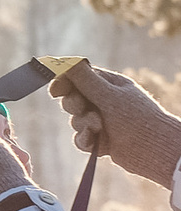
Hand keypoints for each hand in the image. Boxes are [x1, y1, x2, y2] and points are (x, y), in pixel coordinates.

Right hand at [51, 59, 180, 189]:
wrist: (153, 149)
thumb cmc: (136, 118)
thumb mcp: (108, 95)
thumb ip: (84, 80)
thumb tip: (66, 62)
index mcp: (109, 85)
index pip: (79, 77)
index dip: (65, 83)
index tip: (56, 91)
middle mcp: (104, 101)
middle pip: (73, 98)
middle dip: (74, 105)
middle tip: (82, 109)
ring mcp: (101, 120)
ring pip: (76, 120)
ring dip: (83, 124)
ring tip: (99, 128)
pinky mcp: (100, 139)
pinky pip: (81, 138)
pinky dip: (85, 140)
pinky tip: (95, 142)